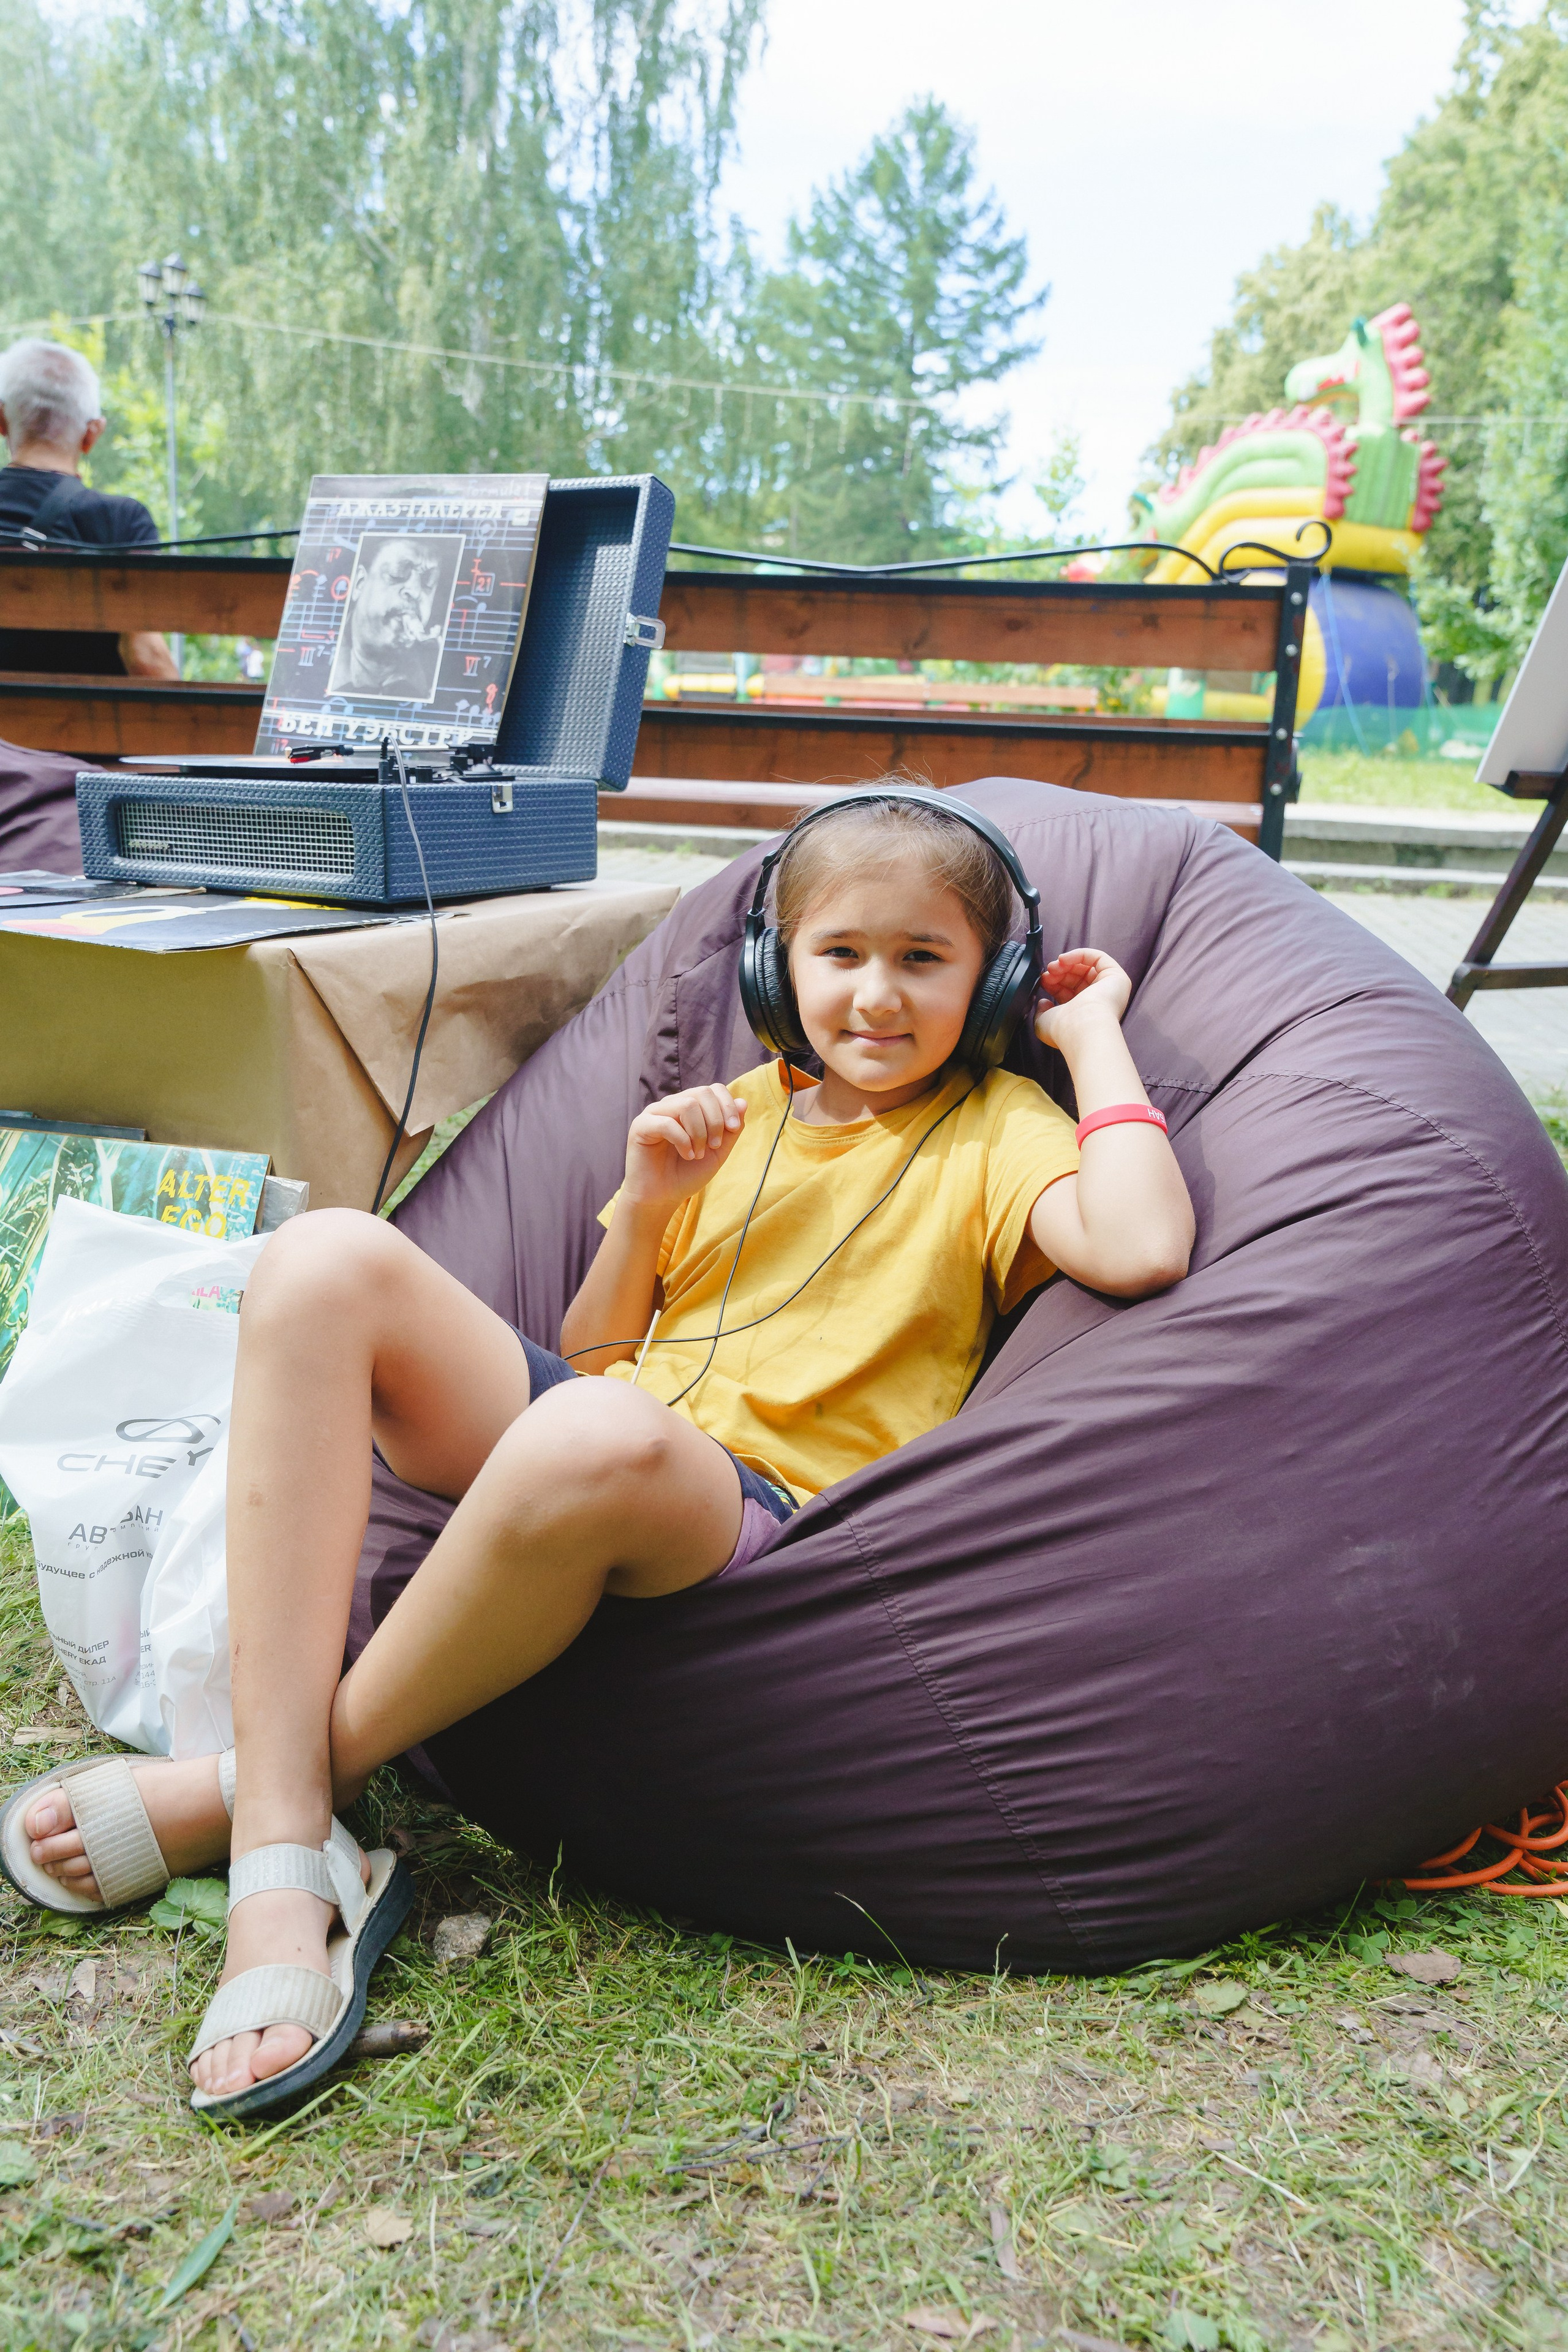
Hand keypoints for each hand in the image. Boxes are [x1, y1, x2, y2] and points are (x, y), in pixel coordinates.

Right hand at [622, 1084, 746, 1209]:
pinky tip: (686, 1155)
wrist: (662, 1197)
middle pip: (702, 1093)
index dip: (727, 1105)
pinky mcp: (641, 1126)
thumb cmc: (687, 1173)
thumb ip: (731, 1129)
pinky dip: (683, 1140)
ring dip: (699, 1132)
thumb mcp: (718, 1152)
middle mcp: (672, 1105)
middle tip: (714, 1146)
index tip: (733, 1129)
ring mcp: (655, 1113)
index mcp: (690, 1107)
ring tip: (698, 1154)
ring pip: (686, 1105)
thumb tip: (742, 1101)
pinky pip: (666, 1122)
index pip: (712, 1089)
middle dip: (715, 1120)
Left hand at [1033, 949, 1131, 1051]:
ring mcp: (1110, 989)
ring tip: (1054, 966)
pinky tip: (1064, 959)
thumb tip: (1044, 1002)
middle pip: (1078, 978)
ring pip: (1087, 967)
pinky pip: (1098, 958)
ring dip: (1067, 963)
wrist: (1081, 1028)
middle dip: (1060, 972)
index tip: (1043, 981)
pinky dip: (1079, 954)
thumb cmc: (1064, 1030)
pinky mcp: (1117, 977)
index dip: (1055, 983)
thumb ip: (1042, 1011)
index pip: (1070, 992)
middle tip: (1048, 972)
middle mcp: (1099, 1002)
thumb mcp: (1044, 1022)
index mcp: (1084, 1013)